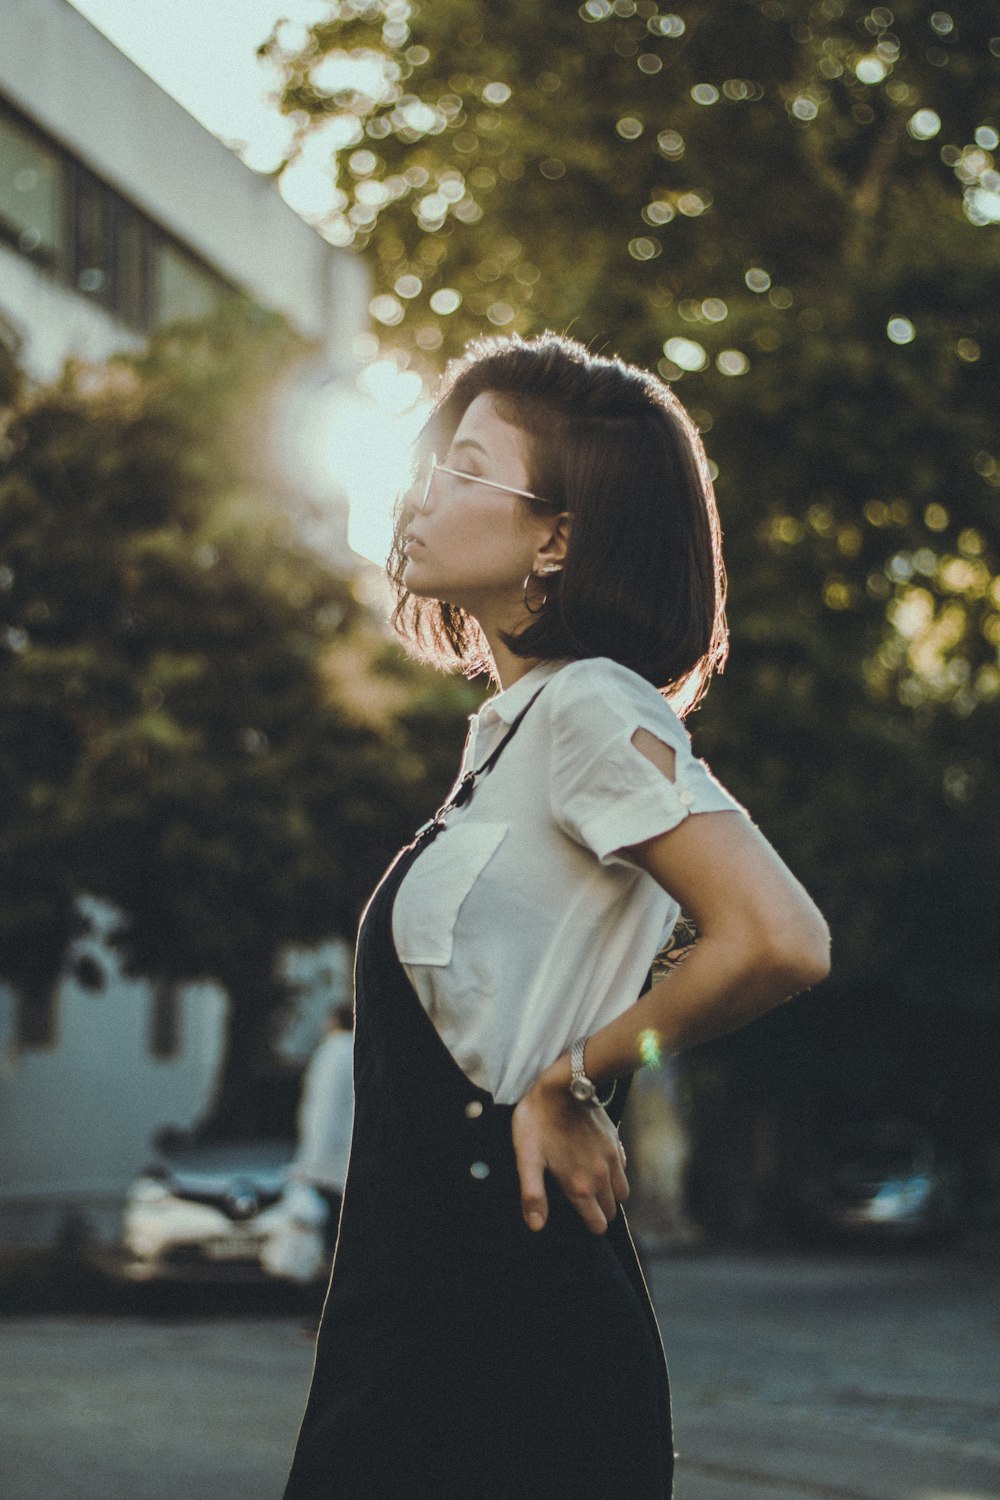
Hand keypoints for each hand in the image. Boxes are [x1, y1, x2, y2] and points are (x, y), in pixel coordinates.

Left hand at [511, 1068, 628, 1234]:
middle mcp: (602, 1177)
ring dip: (609, 1194)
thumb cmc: (538, 1121)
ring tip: (589, 1184)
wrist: (561, 1085)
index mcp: (580, 1186)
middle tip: (579, 1200)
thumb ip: (533, 1195)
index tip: (575, 1217)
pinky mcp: (616, 1142)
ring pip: (621, 1192)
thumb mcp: (526, 1158)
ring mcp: (612, 1159)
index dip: (588, 1225)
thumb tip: (536, 1226)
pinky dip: (614, 1173)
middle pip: (611, 1211)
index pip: (598, 1225)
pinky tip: (596, 1163)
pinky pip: (623, 1169)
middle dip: (598, 1212)